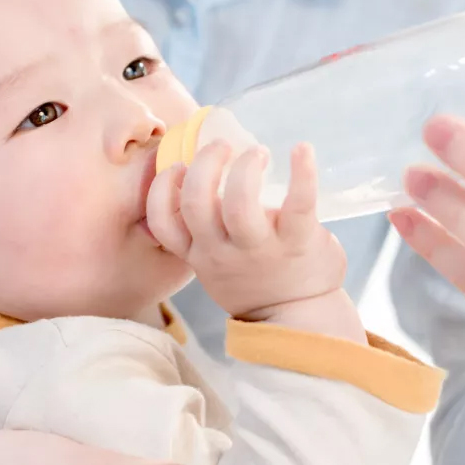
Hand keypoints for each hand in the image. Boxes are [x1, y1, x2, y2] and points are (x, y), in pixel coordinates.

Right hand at [146, 141, 346, 319]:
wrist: (298, 319)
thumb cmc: (256, 283)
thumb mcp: (214, 268)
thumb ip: (201, 234)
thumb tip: (193, 180)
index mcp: (200, 254)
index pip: (163, 223)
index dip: (161, 189)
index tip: (176, 167)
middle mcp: (222, 252)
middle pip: (196, 202)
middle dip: (204, 164)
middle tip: (222, 145)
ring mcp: (259, 248)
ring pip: (239, 204)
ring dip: (245, 168)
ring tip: (258, 152)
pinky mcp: (297, 242)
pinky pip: (299, 203)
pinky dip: (303, 171)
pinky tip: (303, 149)